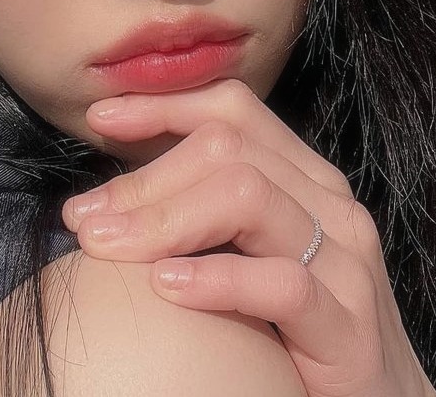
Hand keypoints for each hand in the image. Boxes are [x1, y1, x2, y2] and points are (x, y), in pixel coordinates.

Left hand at [61, 79, 435, 396]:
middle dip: (145, 177)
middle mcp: (329, 204)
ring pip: (248, 196)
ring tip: (107, 246)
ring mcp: (346, 262)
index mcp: (305, 176)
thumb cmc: (300, 327)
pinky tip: (166, 287)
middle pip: (227, 149)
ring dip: (163, 217)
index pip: (232, 111)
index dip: (163, 106)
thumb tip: (111, 193)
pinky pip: (281, 285)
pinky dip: (216, 279)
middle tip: (84, 217)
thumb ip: (205, 211)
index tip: (99, 118)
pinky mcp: (351, 330)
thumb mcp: (253, 250)